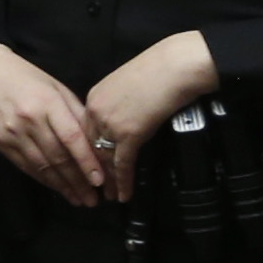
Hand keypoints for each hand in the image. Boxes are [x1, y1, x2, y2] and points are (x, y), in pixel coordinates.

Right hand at [0, 42, 106, 207]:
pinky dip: (42, 179)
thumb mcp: (55, 86)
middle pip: (58, 157)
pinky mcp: (0, 142)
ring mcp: (12, 133)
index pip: (72, 138)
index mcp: (48, 103)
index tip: (99, 180)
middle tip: (93, 199)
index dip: (86, 161)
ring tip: (78, 199)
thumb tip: (96, 139)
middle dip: (78, 181)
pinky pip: (25, 165)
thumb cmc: (24, 76)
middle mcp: (29, 120)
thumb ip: (75, 111)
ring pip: (42, 166)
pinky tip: (56, 187)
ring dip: (62, 186)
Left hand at [81, 32, 219, 202]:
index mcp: (94, 96)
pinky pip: (121, 163)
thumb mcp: (128, 85)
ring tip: (108, 197)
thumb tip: (125, 118)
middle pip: (90, 147)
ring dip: (106, 181)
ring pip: (103, 158)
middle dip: (93, 170)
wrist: (176, 66)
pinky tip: (123, 195)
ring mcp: (110, 123)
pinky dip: (122, 181)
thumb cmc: (160, 70)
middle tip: (96, 189)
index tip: (90, 166)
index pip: (86, 131)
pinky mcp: (129, 133)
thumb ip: (119, 103)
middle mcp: (96, 110)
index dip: (88, 151)